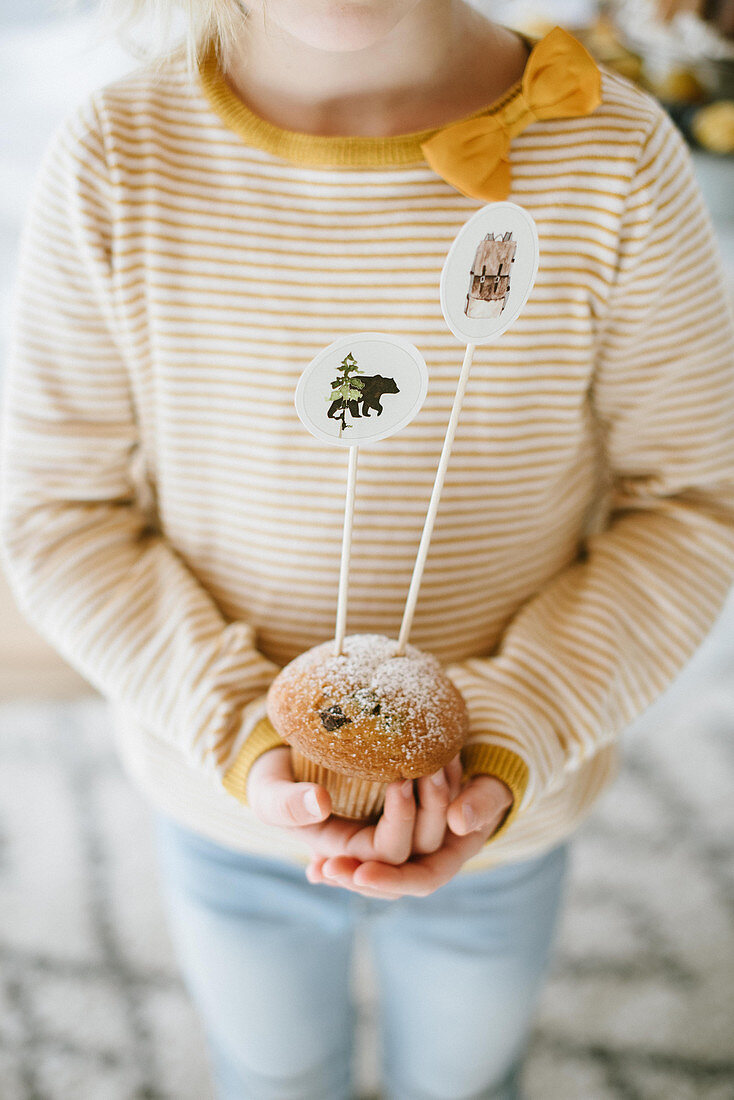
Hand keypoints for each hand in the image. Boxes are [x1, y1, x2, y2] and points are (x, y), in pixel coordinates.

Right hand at [247, 746, 458, 866]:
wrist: (280, 762)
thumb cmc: (271, 783)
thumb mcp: (269, 794)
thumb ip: (288, 804)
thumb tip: (321, 803)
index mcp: (350, 852)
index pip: (389, 851)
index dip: (400, 821)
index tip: (399, 779)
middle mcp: (377, 842)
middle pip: (425, 843)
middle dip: (434, 805)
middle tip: (433, 764)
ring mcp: (393, 820)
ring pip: (439, 822)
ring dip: (446, 790)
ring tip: (445, 753)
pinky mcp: (405, 795)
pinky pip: (437, 797)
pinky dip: (446, 777)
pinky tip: (447, 746)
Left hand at [308, 772, 513, 899]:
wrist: (481, 780)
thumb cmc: (491, 787)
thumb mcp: (492, 792)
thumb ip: (483, 803)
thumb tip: (459, 821)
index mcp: (453, 859)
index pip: (422, 880)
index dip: (392, 879)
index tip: (362, 874)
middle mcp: (428, 863)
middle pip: (392, 882)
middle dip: (361, 877)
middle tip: (328, 869)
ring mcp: (409, 855)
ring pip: (376, 871)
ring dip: (347, 871)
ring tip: (317, 869)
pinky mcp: (389, 842)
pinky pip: (365, 859)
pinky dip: (342, 861)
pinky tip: (313, 869)